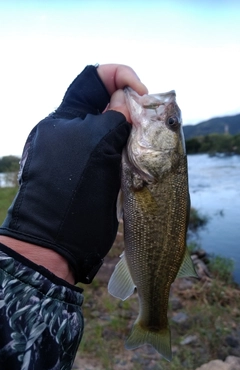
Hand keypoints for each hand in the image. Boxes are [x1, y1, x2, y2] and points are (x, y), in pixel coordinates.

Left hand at [0, 64, 147, 283]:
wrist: (60, 239)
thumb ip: (115, 117)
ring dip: (134, 131)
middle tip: (150, 119)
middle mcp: (74, 132)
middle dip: (131, 105)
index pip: (92, 79)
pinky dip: (132, 151)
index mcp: (66, 118)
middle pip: (106, 104)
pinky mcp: (97, 173)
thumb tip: (128, 102)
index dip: (119, 76)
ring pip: (115, 130)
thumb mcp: (96, 144)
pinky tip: (142, 158)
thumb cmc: (73, 188)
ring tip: (148, 141)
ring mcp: (85, 154)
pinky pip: (117, 153)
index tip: (141, 93)